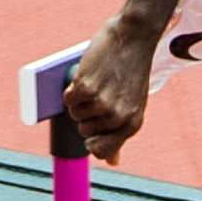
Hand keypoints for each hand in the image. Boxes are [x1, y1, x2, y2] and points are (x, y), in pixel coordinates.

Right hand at [64, 17, 156, 163]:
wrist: (133, 38)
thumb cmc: (132, 71)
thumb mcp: (133, 105)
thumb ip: (120, 133)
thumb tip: (112, 162)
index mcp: (131, 125)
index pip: (101, 152)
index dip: (92, 139)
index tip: (93, 125)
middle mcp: (118, 118)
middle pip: (84, 131)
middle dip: (87, 113)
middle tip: (103, 91)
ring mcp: (101, 105)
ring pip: (74, 114)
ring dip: (79, 99)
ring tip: (98, 82)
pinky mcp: (86, 89)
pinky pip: (67, 100)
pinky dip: (71, 89)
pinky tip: (87, 76)